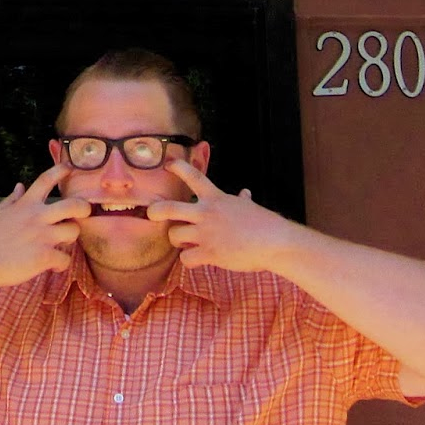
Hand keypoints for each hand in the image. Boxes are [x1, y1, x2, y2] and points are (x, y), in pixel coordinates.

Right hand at [0, 162, 88, 289]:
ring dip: (70, 239)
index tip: (70, 167)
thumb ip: (12, 200)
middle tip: (84, 212)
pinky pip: (65, 259)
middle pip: (73, 205)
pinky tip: (53, 266)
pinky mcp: (44, 255)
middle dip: (84, 207)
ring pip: (73, 231)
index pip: (46, 180)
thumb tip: (20, 186)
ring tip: (62, 245)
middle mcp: (37, 216)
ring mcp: (43, 236)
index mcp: (26, 204)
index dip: (61, 170)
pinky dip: (60, 264)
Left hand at [147, 160, 295, 271]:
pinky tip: (196, 259)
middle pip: (170, 208)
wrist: (274, 242)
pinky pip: (185, 258)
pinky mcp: (209, 253)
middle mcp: (207, 213)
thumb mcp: (248, 207)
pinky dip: (188, 260)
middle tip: (151, 213)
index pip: (193, 176)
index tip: (168, 164)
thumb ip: (241, 200)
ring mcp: (206, 233)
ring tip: (185, 243)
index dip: (178, 168)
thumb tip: (245, 193)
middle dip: (155, 210)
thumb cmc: (264, 224)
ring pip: (174, 235)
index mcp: (216, 198)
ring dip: (177, 240)